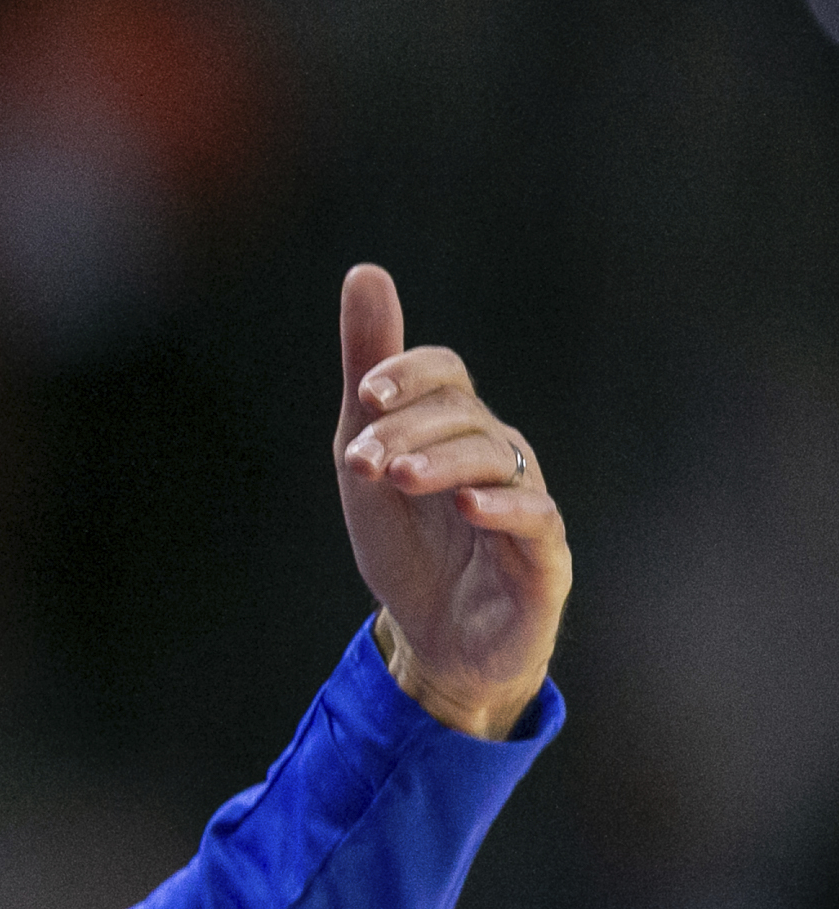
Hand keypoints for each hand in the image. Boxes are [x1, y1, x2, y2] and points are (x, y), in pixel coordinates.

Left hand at [333, 263, 569, 738]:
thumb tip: (365, 271)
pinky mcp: (545, 557)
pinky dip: (505, 508)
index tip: (368, 396)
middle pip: (464, 416)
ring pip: (498, 460)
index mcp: (457, 428)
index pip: (447, 374)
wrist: (433, 638)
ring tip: (398, 477)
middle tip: (362, 461)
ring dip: (443, 463)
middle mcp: (500, 455)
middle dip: (408, 432)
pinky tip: (470, 506)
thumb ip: (368, 376)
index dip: (410, 374)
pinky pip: (537, 519)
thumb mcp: (366, 460)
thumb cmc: (408, 544)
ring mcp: (526, 502)